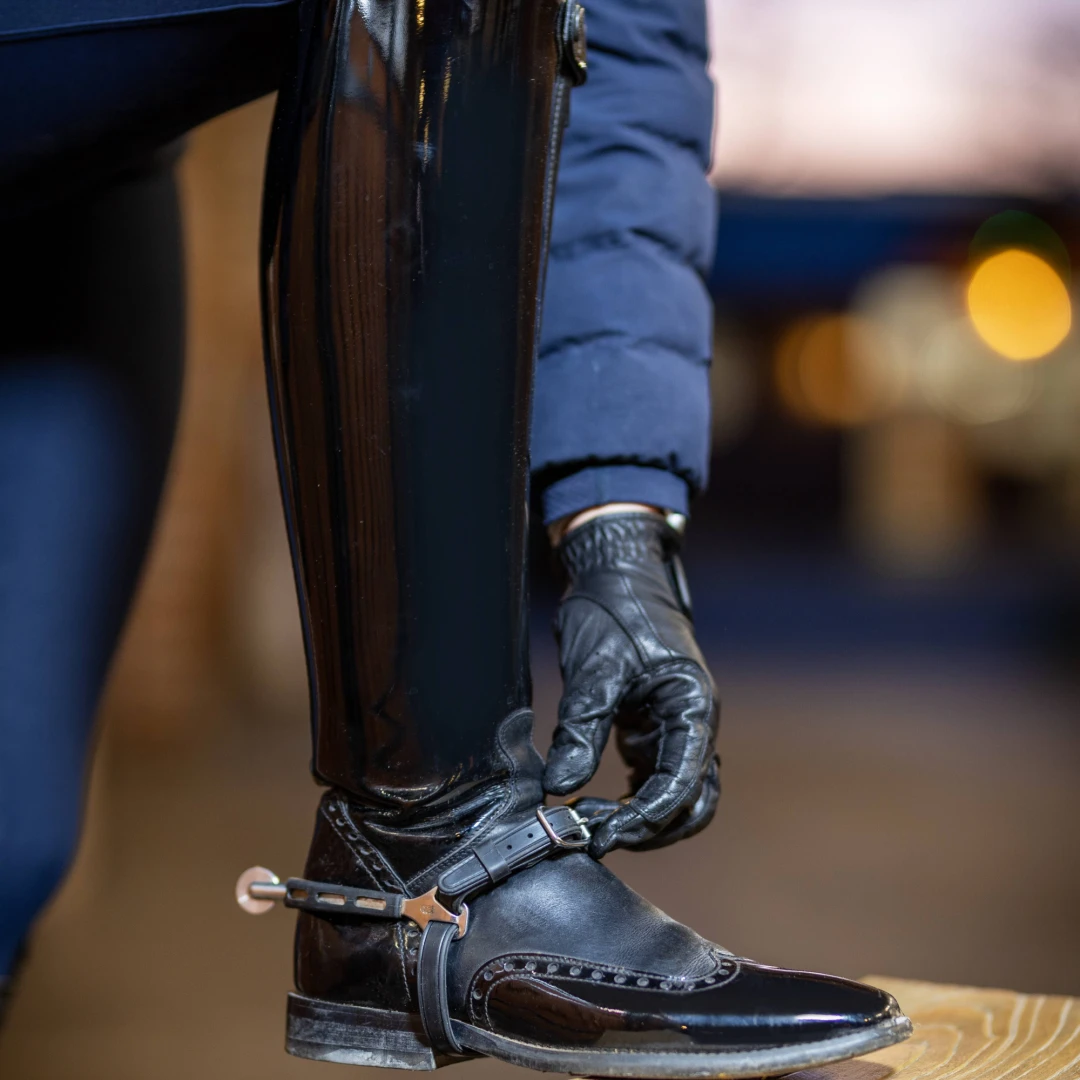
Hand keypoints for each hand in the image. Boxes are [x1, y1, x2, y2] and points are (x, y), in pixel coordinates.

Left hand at [543, 509, 719, 856]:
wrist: (616, 572)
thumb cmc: (614, 609)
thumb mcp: (595, 669)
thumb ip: (582, 728)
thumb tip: (561, 785)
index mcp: (692, 706)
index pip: (682, 782)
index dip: (646, 818)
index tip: (604, 834)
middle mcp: (692, 722)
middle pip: (690, 801)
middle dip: (649, 827)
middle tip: (595, 836)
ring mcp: (674, 727)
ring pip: (675, 795)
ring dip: (641, 818)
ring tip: (591, 822)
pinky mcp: (652, 728)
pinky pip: (653, 778)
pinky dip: (632, 800)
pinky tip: (595, 805)